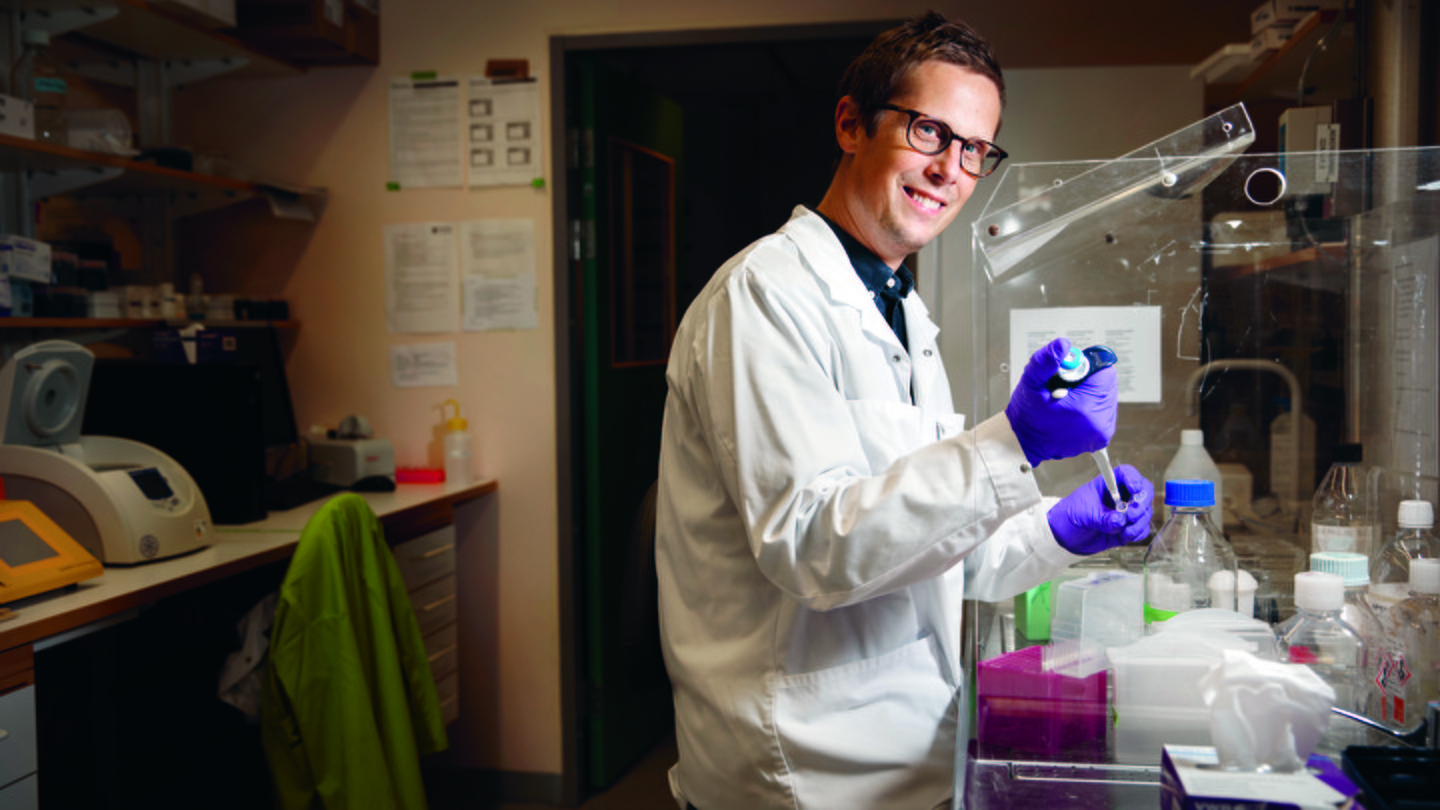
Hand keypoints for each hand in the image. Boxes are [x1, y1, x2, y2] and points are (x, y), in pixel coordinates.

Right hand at [1005, 338, 1117, 466]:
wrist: (1024, 443)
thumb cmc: (1026, 416)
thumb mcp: (1030, 383)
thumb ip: (1045, 362)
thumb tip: (1063, 345)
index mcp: (1085, 408)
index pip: (1105, 373)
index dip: (1086, 367)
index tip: (1067, 375)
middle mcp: (1098, 423)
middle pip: (1107, 383)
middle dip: (1088, 380)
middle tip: (1065, 387)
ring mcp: (1101, 432)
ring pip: (1107, 395)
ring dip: (1090, 392)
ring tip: (1067, 399)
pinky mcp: (1101, 437)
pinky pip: (1104, 410)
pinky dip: (1091, 405)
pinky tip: (1073, 408)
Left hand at [1048, 465, 1153, 554]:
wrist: (1064, 536)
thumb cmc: (1071, 516)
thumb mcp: (1084, 514)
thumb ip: (1103, 518)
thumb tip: (1120, 521)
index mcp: (1107, 484)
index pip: (1126, 473)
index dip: (1134, 478)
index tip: (1135, 489)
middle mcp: (1120, 496)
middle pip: (1144, 491)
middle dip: (1142, 503)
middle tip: (1131, 515)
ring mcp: (1125, 512)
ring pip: (1145, 512)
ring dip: (1140, 522)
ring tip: (1126, 531)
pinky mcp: (1127, 528)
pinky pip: (1142, 529)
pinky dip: (1138, 533)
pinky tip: (1125, 536)